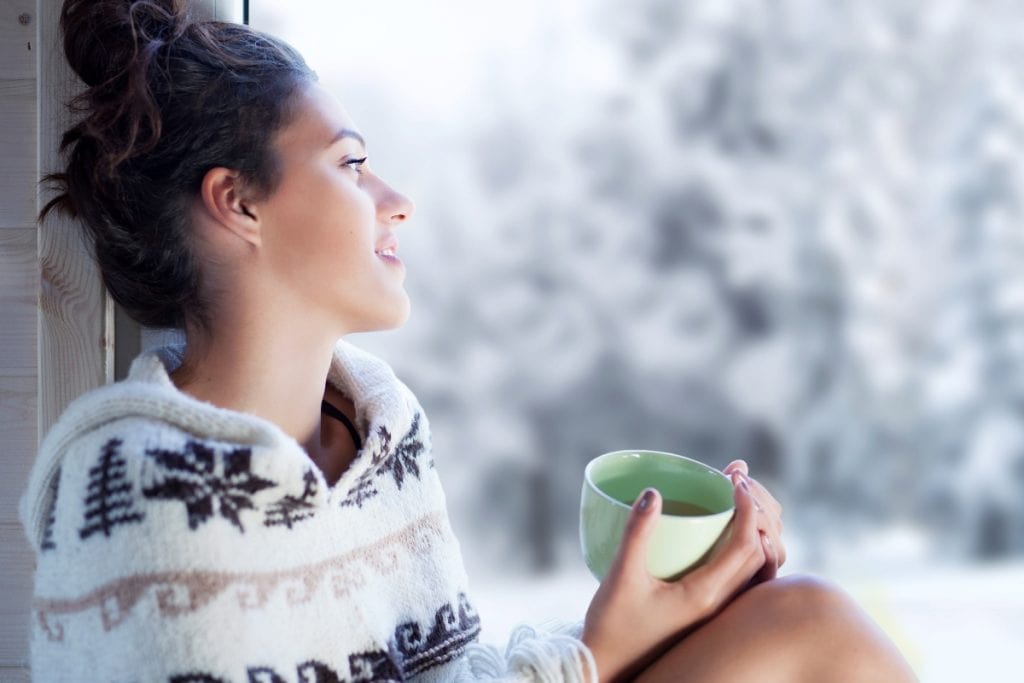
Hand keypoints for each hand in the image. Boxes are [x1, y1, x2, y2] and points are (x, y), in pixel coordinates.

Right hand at [581, 463, 782, 681]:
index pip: (746, 545)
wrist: (608, 671)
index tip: (734, 479)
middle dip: (755, 512)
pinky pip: (738, 578)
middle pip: (760, 553)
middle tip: (735, 481)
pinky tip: (718, 537)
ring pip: (753, 568)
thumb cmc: (612, 629)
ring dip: (752, 532)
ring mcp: (714, 612)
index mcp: (705, 596)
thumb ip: (637, 533)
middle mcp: (719, 606)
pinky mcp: (703, 614)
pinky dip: (740, 551)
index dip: (747, 507)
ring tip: (734, 503)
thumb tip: (652, 492)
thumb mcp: (620, 577)